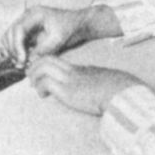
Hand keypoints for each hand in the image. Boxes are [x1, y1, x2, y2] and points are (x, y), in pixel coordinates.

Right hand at [2, 4, 121, 66]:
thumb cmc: (71, 28)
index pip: (18, 29)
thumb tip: (29, 60)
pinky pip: (16, 41)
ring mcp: (26, 23)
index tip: (22, 59)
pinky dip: (16, 51)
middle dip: (13, 49)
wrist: (79, 24)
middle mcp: (27, 16)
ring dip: (12, 51)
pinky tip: (23, 60)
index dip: (17, 46)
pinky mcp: (28, 31)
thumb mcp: (59, 40)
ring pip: (9, 37)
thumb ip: (43, 49)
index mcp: (34, 14)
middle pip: (10, 32)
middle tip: (20, 64)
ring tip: (21, 63)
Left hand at [27, 56, 141, 114]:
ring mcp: (70, 79)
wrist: (122, 93)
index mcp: (80, 69)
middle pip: (47, 59)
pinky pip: (46, 82)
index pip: (56, 60)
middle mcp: (73, 71)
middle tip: (31, 77)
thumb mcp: (102, 83)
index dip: (45, 63)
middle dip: (35, 66)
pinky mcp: (68, 90)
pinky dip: (40, 87)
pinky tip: (43, 95)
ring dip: (34, 76)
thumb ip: (94, 83)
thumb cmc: (117, 91)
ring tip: (34, 86)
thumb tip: (92, 89)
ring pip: (43, 67)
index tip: (40, 72)